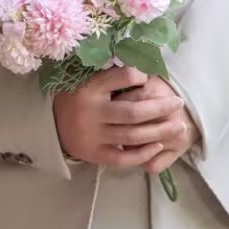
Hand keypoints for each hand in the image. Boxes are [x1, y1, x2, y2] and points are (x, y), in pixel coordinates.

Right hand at [53, 66, 193, 172]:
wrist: (50, 124)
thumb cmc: (77, 97)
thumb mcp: (89, 79)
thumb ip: (115, 74)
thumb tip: (146, 71)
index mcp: (89, 89)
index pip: (122, 78)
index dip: (139, 76)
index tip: (150, 77)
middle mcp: (91, 114)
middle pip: (133, 113)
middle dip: (160, 108)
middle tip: (179, 103)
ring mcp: (92, 137)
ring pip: (132, 136)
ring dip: (159, 131)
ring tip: (178, 126)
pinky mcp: (94, 154)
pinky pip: (122, 158)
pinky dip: (142, 154)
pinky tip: (157, 146)